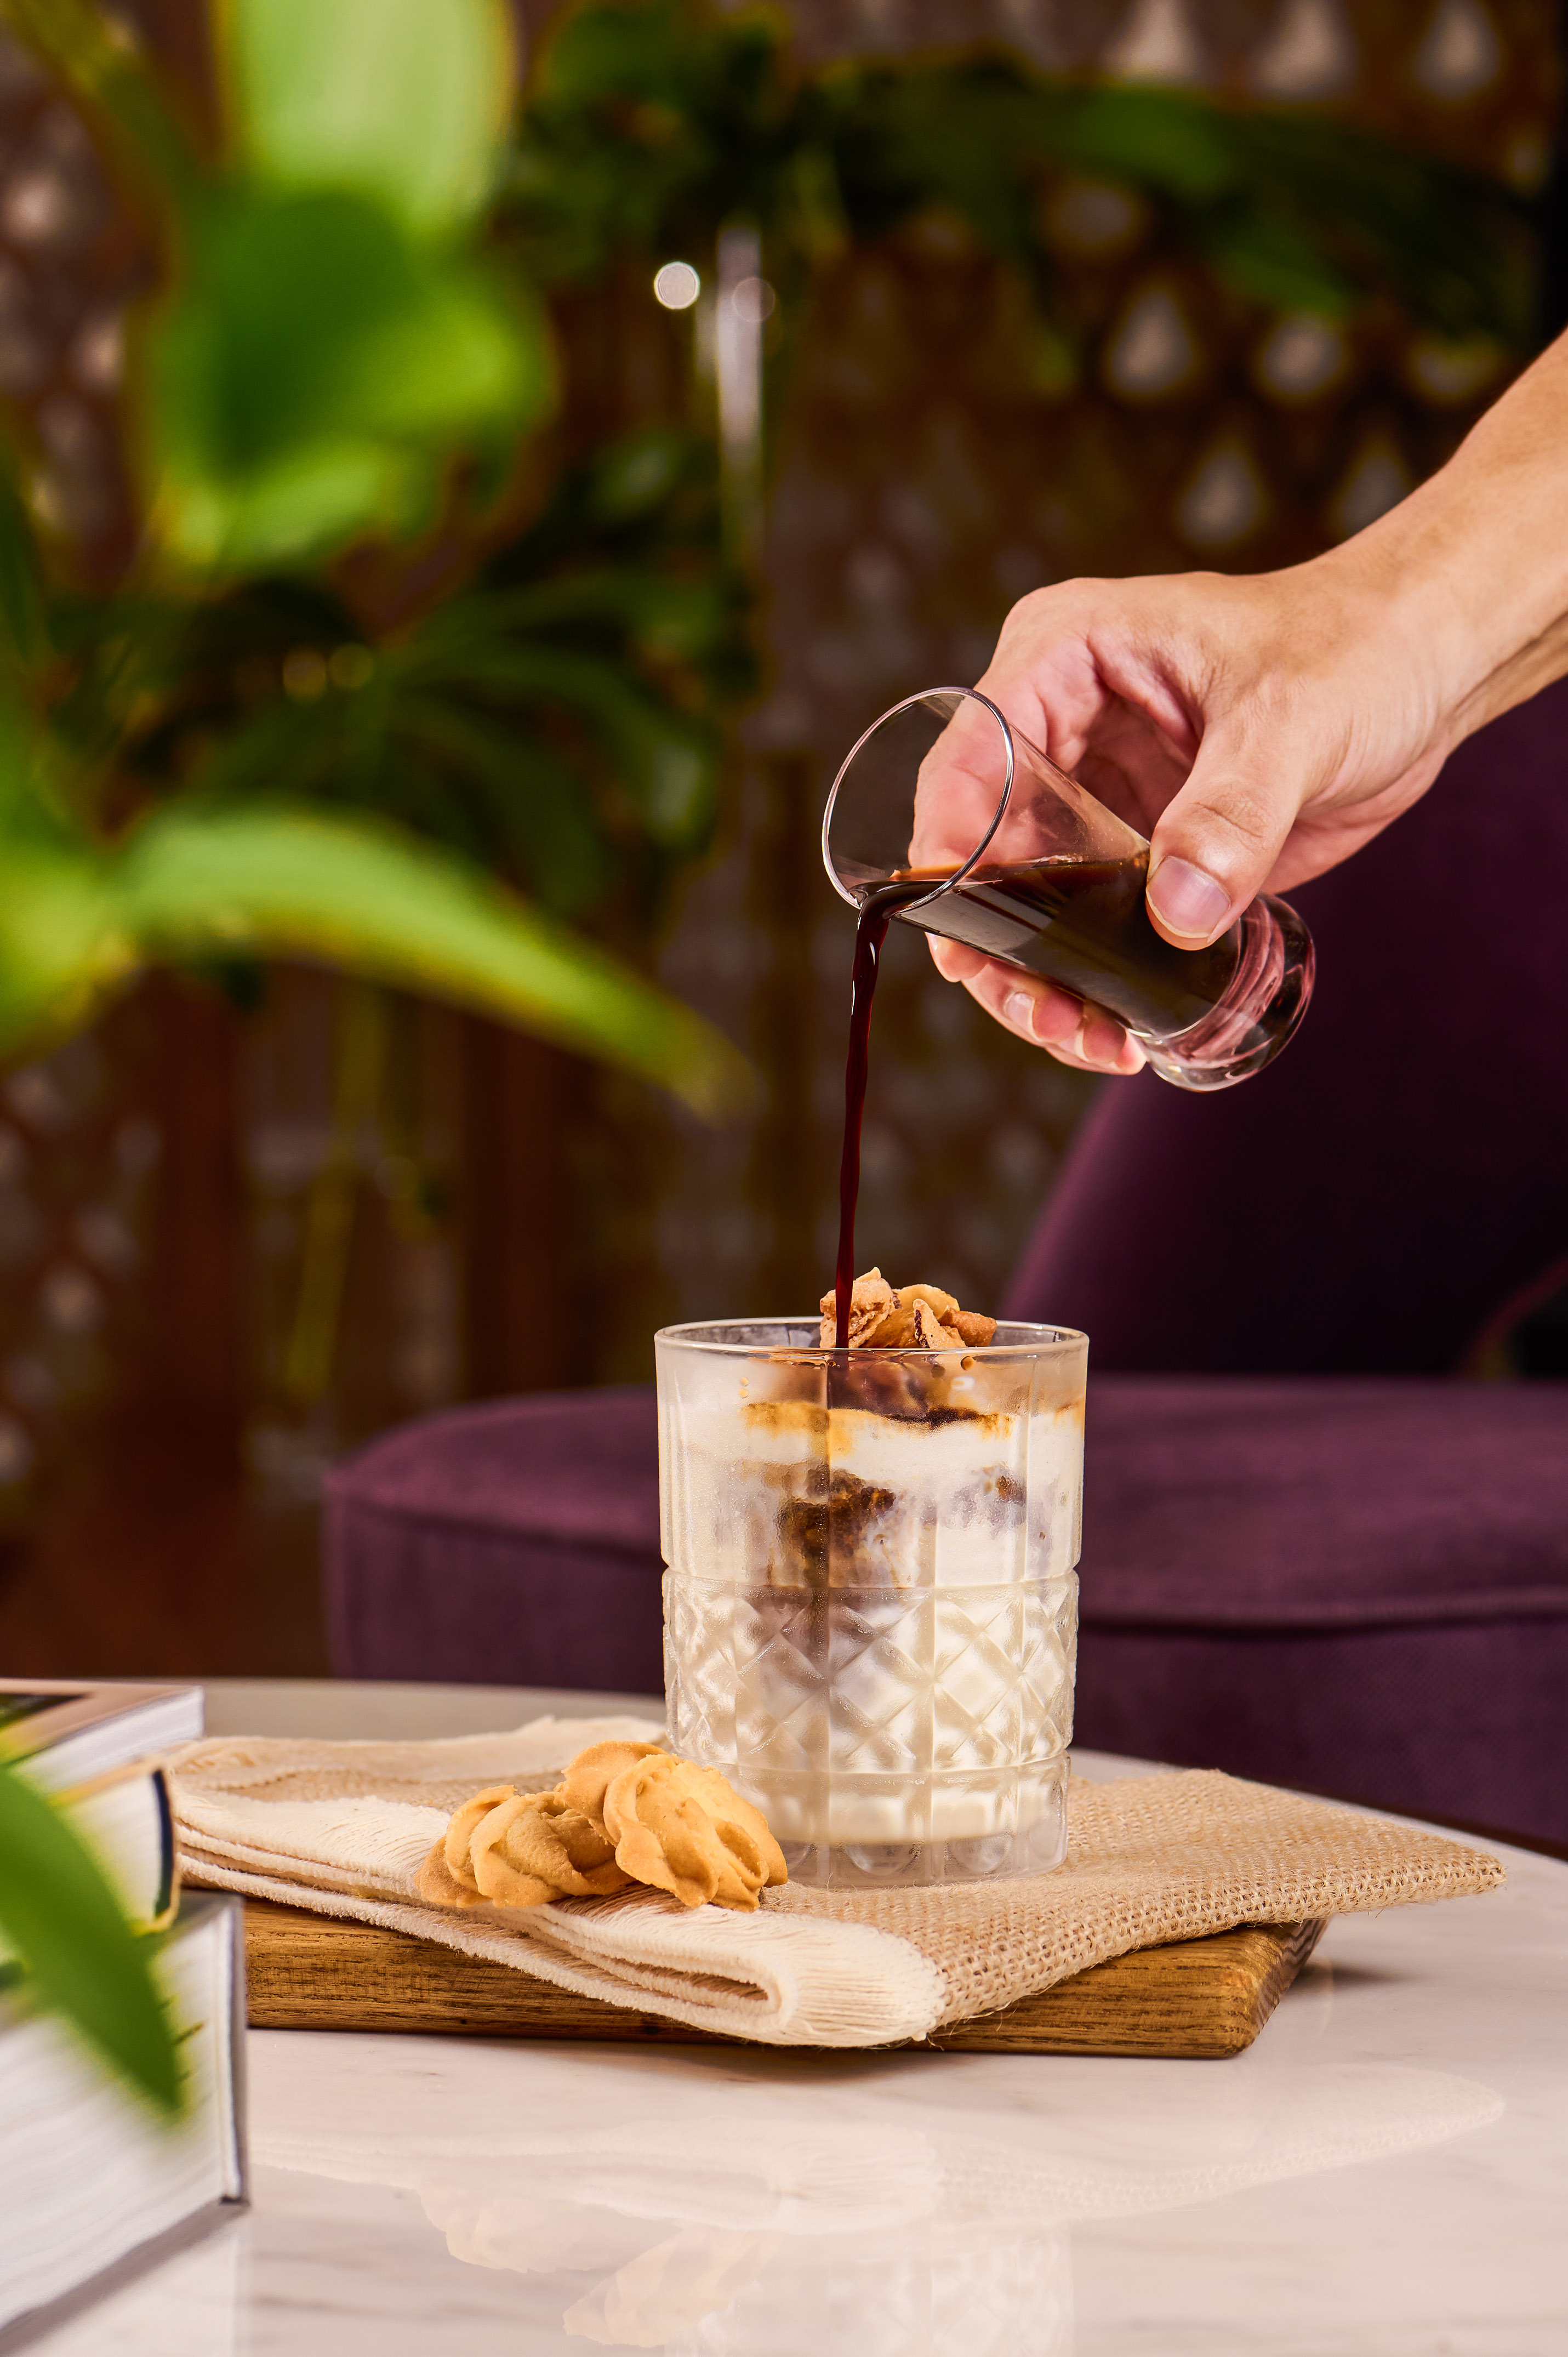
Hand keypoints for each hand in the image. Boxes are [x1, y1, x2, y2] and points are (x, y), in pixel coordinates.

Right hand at [930, 551, 1453, 1074]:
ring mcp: (1092, 795)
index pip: (968, 758)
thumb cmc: (1354, 650)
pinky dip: (1095, 984)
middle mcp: (1057, 729)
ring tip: (1094, 1043)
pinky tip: (1125, 1030)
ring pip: (1026, 906)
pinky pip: (1088, 929)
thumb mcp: (1290, 719)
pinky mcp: (1135, 851)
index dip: (951, 851)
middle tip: (1050, 1019)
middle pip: (981, 853)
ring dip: (1043, 983)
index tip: (969, 938)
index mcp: (1062, 658)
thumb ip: (1230, 813)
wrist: (1422, 672)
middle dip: (999, 948)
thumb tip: (1173, 916)